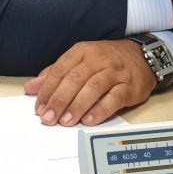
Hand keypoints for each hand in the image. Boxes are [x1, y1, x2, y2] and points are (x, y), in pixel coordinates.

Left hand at [23, 39, 155, 127]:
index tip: (39, 107)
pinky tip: (89, 120)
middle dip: (59, 100)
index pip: (60, 70)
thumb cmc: (106, 60)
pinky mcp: (129, 86)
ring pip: (93, 88)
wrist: (142, 56)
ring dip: (77, 106)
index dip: (47, 90)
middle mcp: (97, 59)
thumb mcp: (79, 61)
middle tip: (49, 118)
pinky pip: (114, 98)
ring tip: (66, 121)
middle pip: (74, 80)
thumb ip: (55, 74)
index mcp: (81, 51)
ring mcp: (114, 72)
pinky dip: (100, 110)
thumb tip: (31, 88)